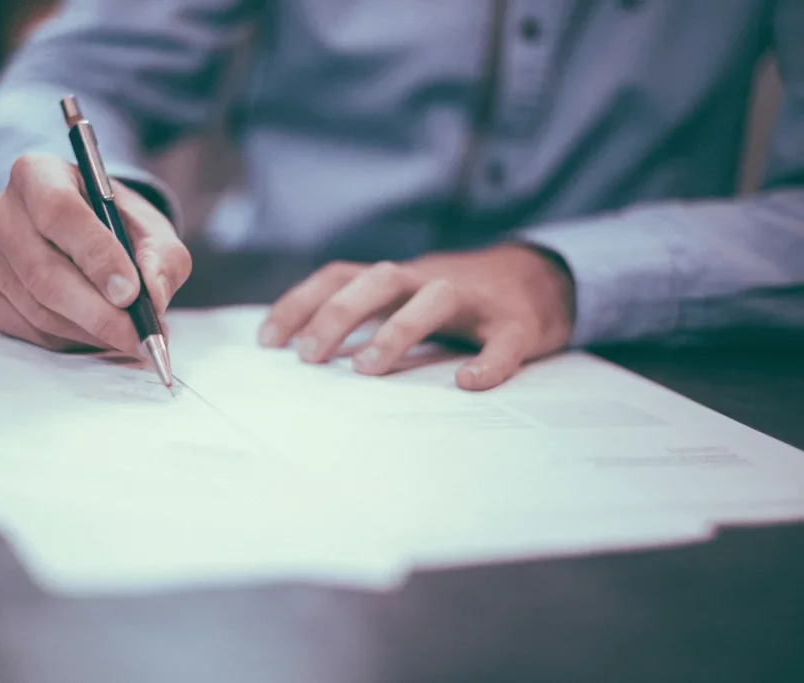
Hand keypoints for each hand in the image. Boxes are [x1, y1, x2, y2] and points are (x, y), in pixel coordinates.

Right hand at [0, 154, 190, 353]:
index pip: (59, 212)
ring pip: (37, 307)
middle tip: (138, 335)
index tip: (130, 293)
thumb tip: (153, 297)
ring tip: (128, 337)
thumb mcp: (152, 231)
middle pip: (44, 271)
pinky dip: (68, 339)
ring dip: (89, 330)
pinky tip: (95, 334)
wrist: (87, 236)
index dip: (96, 256)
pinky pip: (26, 328)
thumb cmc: (118, 227)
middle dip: (98, 312)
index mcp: (38, 174)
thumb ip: (161, 259)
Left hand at [258, 245, 574, 389]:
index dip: (301, 303)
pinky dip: (488, 361)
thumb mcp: (403, 300)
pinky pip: (504, 340)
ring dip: (397, 330)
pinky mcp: (517, 324)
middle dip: (339, 314)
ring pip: (435, 298)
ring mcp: (475, 300)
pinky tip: (468, 383)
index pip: (340, 276)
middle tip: (309, 357)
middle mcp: (429, 280)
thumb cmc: (455, 302)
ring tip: (367, 369)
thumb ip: (363, 318)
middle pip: (379, 279)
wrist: (539, 280)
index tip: (267, 341)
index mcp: (397, 279)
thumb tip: (301, 354)